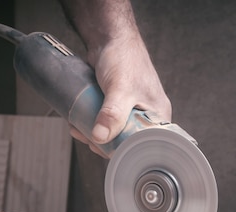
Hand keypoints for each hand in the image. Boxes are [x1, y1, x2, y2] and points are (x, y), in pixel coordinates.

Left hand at [70, 35, 171, 156]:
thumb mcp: (120, 88)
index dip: (122, 150)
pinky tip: (78, 122)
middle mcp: (146, 115)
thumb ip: (112, 113)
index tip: (102, 148)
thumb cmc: (124, 57)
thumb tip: (100, 137)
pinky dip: (91, 124)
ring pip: (112, 132)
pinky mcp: (115, 105)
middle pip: (125, 141)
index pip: (143, 145)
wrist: (109, 37)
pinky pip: (104, 121)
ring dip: (93, 134)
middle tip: (86, 137)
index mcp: (158, 116)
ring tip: (78, 128)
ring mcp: (130, 110)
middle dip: (103, 142)